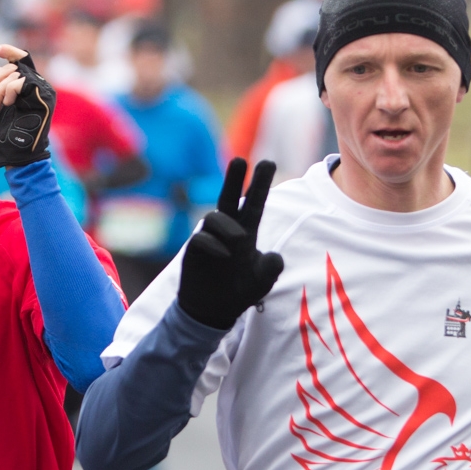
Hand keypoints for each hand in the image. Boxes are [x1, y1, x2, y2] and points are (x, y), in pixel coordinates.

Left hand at [0, 44, 53, 166]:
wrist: (18, 156)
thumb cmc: (7, 135)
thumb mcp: (0, 104)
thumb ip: (2, 85)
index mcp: (29, 86)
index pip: (20, 59)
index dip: (7, 50)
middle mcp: (38, 85)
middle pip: (11, 66)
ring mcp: (43, 89)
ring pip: (13, 74)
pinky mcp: (44, 95)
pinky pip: (19, 82)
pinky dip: (8, 92)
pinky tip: (6, 105)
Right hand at [177, 158, 284, 330]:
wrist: (213, 310)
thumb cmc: (240, 291)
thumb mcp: (262, 282)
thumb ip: (271, 269)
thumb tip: (276, 257)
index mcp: (247, 231)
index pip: (254, 203)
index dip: (260, 184)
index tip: (269, 161)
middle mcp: (227, 229)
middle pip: (229, 198)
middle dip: (234, 179)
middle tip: (240, 159)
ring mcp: (209, 238)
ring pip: (215, 216)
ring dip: (228, 225)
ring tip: (240, 240)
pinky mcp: (194, 250)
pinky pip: (202, 238)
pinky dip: (214, 244)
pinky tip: (224, 255)